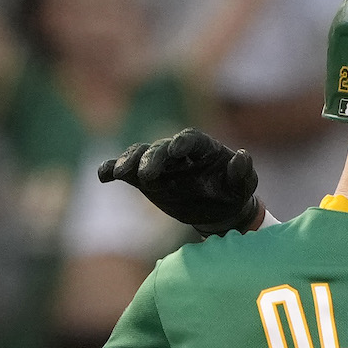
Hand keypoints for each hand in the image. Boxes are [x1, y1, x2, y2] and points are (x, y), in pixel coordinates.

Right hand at [98, 128, 260, 236]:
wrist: (220, 208)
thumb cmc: (234, 191)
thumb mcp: (245, 185)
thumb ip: (243, 171)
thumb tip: (242, 156)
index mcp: (203, 148)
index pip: (190, 139)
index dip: (182, 141)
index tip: (176, 148)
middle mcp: (177, 151)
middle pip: (160, 148)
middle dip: (152, 159)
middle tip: (145, 174)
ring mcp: (160, 164)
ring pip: (140, 156)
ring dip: (128, 162)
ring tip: (118, 173)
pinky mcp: (146, 179)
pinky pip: (127, 172)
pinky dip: (112, 170)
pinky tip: (103, 175)